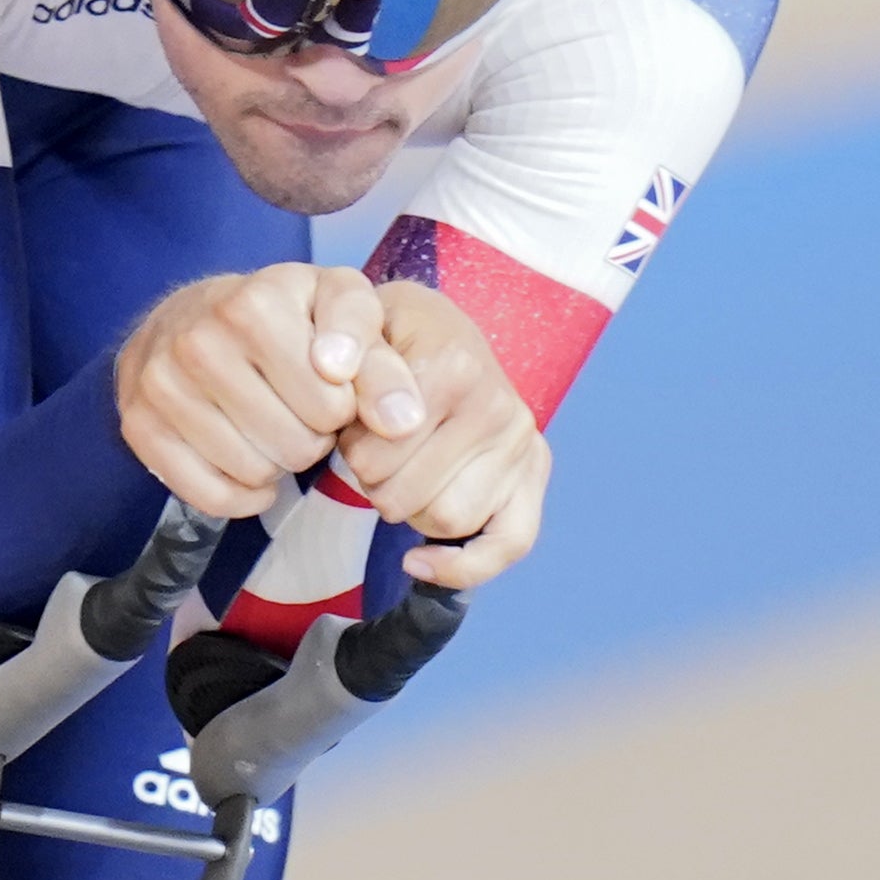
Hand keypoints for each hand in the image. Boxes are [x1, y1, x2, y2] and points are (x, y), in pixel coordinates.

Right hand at [112, 262, 428, 517]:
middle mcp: (199, 340)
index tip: (328, 383)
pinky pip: (212, 498)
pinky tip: (248, 464)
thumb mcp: (343, 313)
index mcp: (257, 302)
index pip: (332, 403)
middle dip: (310, 436)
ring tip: (271, 428)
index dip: (342, 405)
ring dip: (276, 464)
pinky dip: (242, 495)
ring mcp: (161, 385)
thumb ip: (385, 364)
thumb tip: (402, 422)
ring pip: (255, 473)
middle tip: (296, 409)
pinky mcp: (139, 428)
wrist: (185, 320)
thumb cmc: (283, 316)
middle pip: (296, 444)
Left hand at [334, 282, 548, 586]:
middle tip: (374, 449)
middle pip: (406, 494)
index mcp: (454, 367)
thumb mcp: (352, 315)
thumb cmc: (387, 333)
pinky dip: (461, 565)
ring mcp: (522, 444)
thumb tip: (350, 382)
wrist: (434, 327)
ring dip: (409, 508)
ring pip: (445, 520)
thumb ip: (346, 339)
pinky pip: (509, 545)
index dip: (351, 449)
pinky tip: (417, 560)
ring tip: (403, 469)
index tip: (354, 422)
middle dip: (373, 482)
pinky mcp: (533, 475)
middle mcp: (499, 407)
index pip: (378, 453)